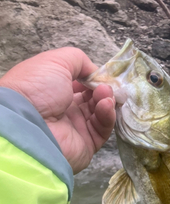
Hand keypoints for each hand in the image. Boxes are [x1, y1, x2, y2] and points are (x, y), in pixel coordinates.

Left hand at [0, 47, 115, 173]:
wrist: (28, 124)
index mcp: (54, 90)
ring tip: (105, 94)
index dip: (92, 78)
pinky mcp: (87, 143)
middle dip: (102, 89)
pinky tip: (106, 105)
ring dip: (106, 100)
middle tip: (105, 86)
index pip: (79, 83)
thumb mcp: (56, 62)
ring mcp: (75, 127)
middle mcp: (64, 109)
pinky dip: (107, 115)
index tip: (102, 74)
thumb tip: (95, 73)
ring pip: (99, 112)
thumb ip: (79, 61)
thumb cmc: (37, 88)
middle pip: (92, 98)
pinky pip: (102, 129)